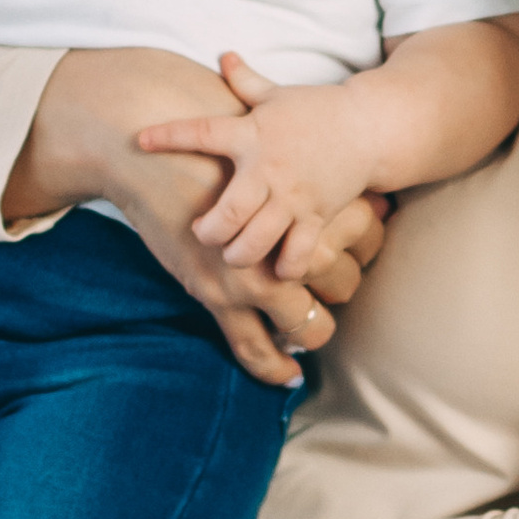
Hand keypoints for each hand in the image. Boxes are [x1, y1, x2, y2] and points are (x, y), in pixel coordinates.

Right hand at [10, 51, 351, 387]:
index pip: (367, 233)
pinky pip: (256, 346)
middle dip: (345, 289)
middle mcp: (290, 244)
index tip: (363, 247)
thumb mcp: (262, 141)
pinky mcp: (220, 297)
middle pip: (345, 281)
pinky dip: (274, 367)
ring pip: (309, 324)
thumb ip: (294, 164)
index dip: (370, 243)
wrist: (148, 156)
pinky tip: (289, 376)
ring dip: (315, 330)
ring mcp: (257, 277)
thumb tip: (323, 170)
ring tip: (314, 329)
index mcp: (309, 204)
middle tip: (338, 288)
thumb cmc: (208, 143)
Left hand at [133, 54, 376, 281]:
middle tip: (204, 233)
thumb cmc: (318, 110)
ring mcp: (294, 197)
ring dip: (239, 255)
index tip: (141, 140)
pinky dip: (284, 268)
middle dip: (208, 232)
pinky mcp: (318, 217)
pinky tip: (276, 267)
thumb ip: (246, 81)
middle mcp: (268, 169)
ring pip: (255, 242)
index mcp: (252, 134)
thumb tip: (223, 56)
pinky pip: (297, 254)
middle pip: (226, 214)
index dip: (169, 136)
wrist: (372, 126)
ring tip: (234, 253)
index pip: (203, 133)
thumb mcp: (278, 94)